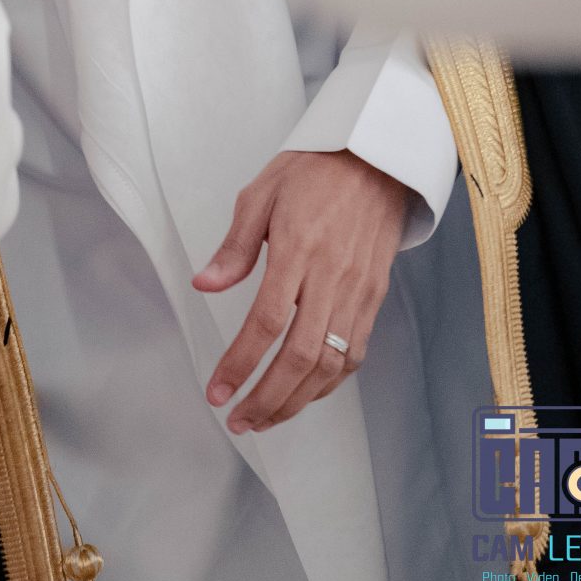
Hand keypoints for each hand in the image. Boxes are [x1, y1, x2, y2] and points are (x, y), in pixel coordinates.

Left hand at [192, 148, 408, 434]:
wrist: (377, 159)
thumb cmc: (313, 171)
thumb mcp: (262, 193)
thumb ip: (235, 246)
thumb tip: (203, 285)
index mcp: (299, 248)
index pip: (266, 322)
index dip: (240, 363)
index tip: (216, 391)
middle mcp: (332, 277)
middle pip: (301, 356)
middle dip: (267, 398)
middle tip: (237, 420)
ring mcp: (358, 291)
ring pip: (331, 364)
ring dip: (296, 400)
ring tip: (264, 418)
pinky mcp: (375, 297)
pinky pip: (354, 353)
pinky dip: (328, 383)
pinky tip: (303, 393)